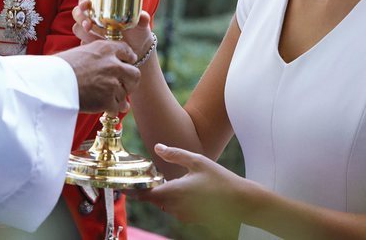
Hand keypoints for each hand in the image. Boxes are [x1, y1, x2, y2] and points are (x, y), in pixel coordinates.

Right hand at [55, 40, 138, 112]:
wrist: (50, 83)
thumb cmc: (59, 67)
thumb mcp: (81, 52)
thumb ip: (98, 56)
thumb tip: (108, 64)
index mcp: (105, 48)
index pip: (128, 51)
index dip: (129, 60)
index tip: (127, 64)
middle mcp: (113, 64)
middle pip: (135, 74)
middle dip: (131, 81)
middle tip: (125, 86)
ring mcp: (112, 82)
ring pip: (125, 93)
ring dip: (119, 97)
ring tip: (110, 100)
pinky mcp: (107, 100)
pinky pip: (118, 107)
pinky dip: (113, 109)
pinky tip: (108, 109)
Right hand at [72, 0, 154, 58]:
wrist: (136, 50)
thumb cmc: (138, 31)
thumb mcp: (141, 24)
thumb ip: (142, 19)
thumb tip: (143, 16)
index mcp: (103, 5)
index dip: (83, 0)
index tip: (85, 5)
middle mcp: (93, 16)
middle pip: (77, 12)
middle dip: (80, 18)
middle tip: (88, 26)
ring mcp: (90, 30)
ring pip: (77, 28)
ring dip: (84, 33)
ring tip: (98, 39)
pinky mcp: (89, 43)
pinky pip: (81, 44)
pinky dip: (87, 45)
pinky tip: (97, 49)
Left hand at [129, 144, 253, 234]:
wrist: (239, 202)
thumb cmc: (219, 179)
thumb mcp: (197, 161)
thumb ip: (175, 154)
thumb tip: (158, 147)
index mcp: (174, 192)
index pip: (146, 195)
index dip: (135, 191)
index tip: (125, 186)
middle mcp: (176, 206)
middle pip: (154, 200)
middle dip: (150, 190)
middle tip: (148, 178)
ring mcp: (183, 215)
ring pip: (165, 204)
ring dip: (163, 195)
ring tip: (167, 181)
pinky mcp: (191, 218)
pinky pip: (176, 209)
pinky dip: (174, 200)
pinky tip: (185, 190)